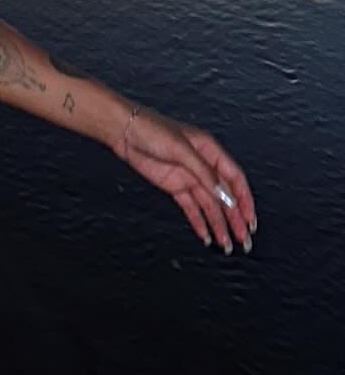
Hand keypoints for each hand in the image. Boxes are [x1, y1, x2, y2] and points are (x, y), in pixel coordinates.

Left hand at [113, 105, 257, 253]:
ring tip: (226, 245)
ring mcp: (189, 177)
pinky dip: (199, 222)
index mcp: (210, 151)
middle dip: (235, 219)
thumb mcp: (181, 149)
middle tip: (244, 241)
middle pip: (225, 197)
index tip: (250, 221)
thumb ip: (204, 173)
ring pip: (209, 206)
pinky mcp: (175, 186)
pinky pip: (191, 208)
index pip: (235, 179)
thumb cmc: (151, 129)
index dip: (245, 201)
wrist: (124, 130)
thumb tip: (225, 195)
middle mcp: (203, 166)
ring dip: (219, 226)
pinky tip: (206, 236)